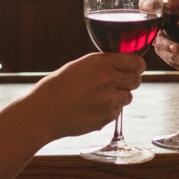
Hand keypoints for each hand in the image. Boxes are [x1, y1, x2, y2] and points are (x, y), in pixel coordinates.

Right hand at [21, 52, 145, 142]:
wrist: (41, 113)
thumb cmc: (56, 88)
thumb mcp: (79, 66)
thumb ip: (102, 64)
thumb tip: (122, 65)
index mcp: (100, 62)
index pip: (136, 61)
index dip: (137, 66)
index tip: (135, 69)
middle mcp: (108, 78)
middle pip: (136, 79)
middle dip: (130, 82)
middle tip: (118, 85)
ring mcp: (108, 99)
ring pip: (128, 97)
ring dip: (119, 97)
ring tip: (98, 98)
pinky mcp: (107, 117)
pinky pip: (117, 112)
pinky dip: (109, 111)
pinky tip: (91, 110)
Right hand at [153, 0, 178, 71]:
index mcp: (175, 2)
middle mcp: (165, 16)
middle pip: (146, 5)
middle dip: (147, 4)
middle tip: (156, 7)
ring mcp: (162, 34)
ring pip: (153, 33)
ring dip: (162, 39)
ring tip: (176, 46)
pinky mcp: (164, 51)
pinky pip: (163, 51)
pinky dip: (172, 53)